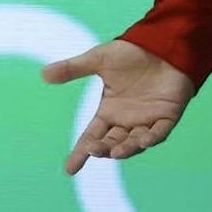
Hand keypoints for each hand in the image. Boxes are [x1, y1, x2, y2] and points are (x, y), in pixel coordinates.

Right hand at [41, 39, 194, 174]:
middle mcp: (126, 121)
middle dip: (101, 149)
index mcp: (109, 111)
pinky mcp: (167, 116)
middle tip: (92, 150)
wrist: (161, 42)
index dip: (80, 153)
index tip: (69, 169)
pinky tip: (144, 139)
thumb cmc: (130, 52)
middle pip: (111, 143)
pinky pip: (159, 132)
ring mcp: (147, 120)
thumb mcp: (98, 60)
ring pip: (134, 143)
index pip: (91, 136)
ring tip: (115, 152)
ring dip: (126, 149)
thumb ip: (73, 68)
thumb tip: (43, 74)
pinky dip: (152, 138)